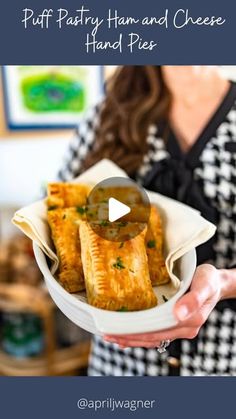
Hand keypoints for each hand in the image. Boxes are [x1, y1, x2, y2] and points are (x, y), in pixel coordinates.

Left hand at [104, 264, 222, 347]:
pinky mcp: (175, 324)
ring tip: (111, 335)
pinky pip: (155, 334)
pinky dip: (140, 336)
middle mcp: (183, 328)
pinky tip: (127, 336)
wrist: (216, 283)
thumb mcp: (205, 283)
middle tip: (105, 333)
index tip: (115, 331)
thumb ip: (194, 299)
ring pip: (152, 338)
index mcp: (190, 320)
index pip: (156, 330)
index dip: (135, 332)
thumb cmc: (209, 280)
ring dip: (131, 338)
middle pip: (151, 337)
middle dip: (127, 336)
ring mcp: (179, 328)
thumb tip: (178, 315)